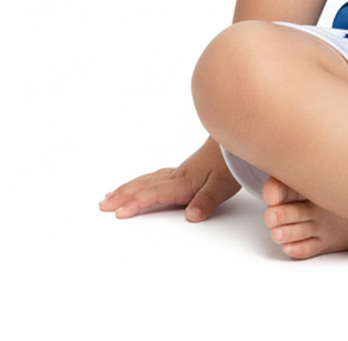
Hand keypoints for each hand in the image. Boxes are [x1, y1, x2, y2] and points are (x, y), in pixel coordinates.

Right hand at [99, 136, 241, 221]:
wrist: (236, 140)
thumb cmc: (230, 164)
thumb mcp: (223, 185)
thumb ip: (206, 200)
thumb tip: (191, 216)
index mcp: (184, 182)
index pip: (155, 193)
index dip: (136, 203)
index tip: (118, 214)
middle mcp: (177, 176)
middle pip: (144, 186)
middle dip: (122, 196)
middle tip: (102, 206)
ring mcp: (178, 172)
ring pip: (147, 180)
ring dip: (127, 188)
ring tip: (109, 196)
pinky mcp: (183, 171)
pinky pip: (155, 177)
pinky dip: (140, 182)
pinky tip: (137, 184)